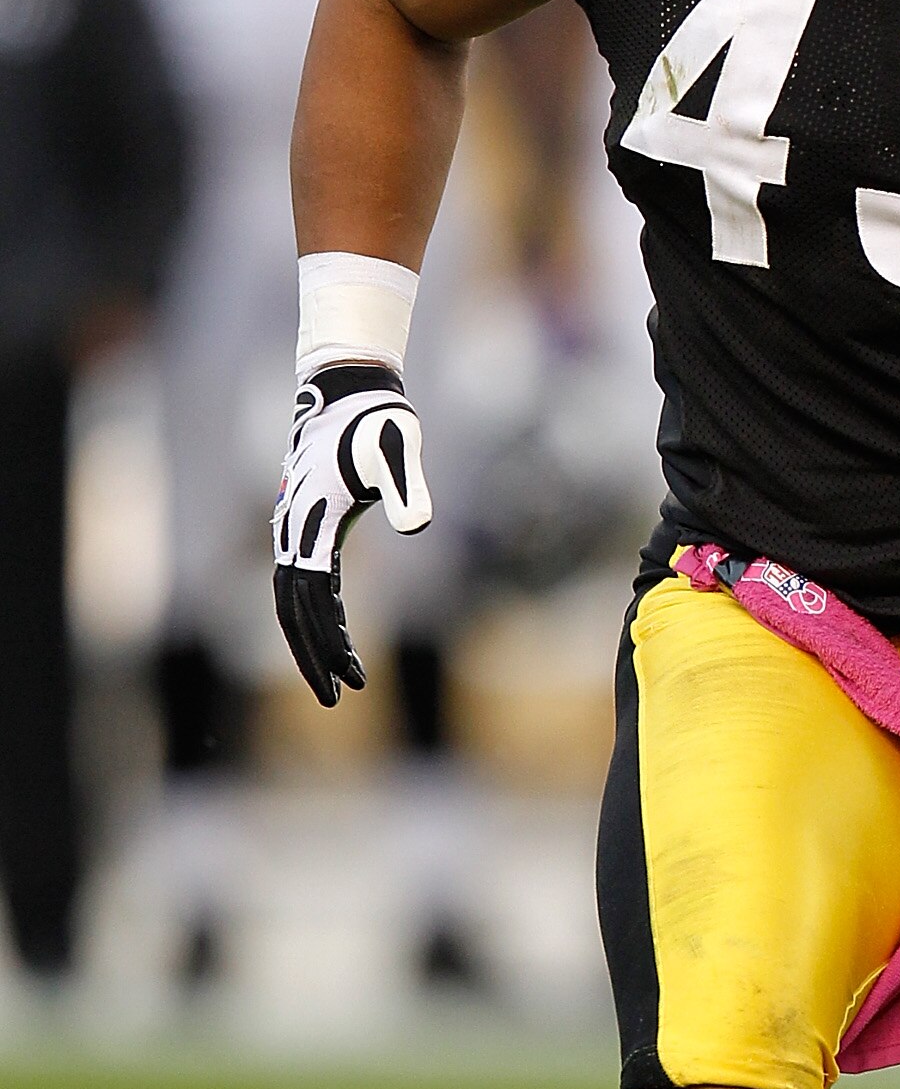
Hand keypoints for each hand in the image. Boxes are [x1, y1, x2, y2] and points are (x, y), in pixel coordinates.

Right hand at [272, 361, 431, 706]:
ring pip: (293, 598)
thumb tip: (418, 527)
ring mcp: (293, 526)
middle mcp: (292, 527)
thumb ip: (409, 489)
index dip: (325, 640)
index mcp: (312, 518)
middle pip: (292, 608)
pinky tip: (343, 637)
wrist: (350, 389)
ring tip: (344, 678)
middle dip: (311, 654)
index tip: (347, 678)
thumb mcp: (399, 450)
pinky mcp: (304, 524)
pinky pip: (305, 581)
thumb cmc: (378, 420)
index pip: (311, 597)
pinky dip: (321, 613)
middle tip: (338, 698)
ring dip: (313, 639)